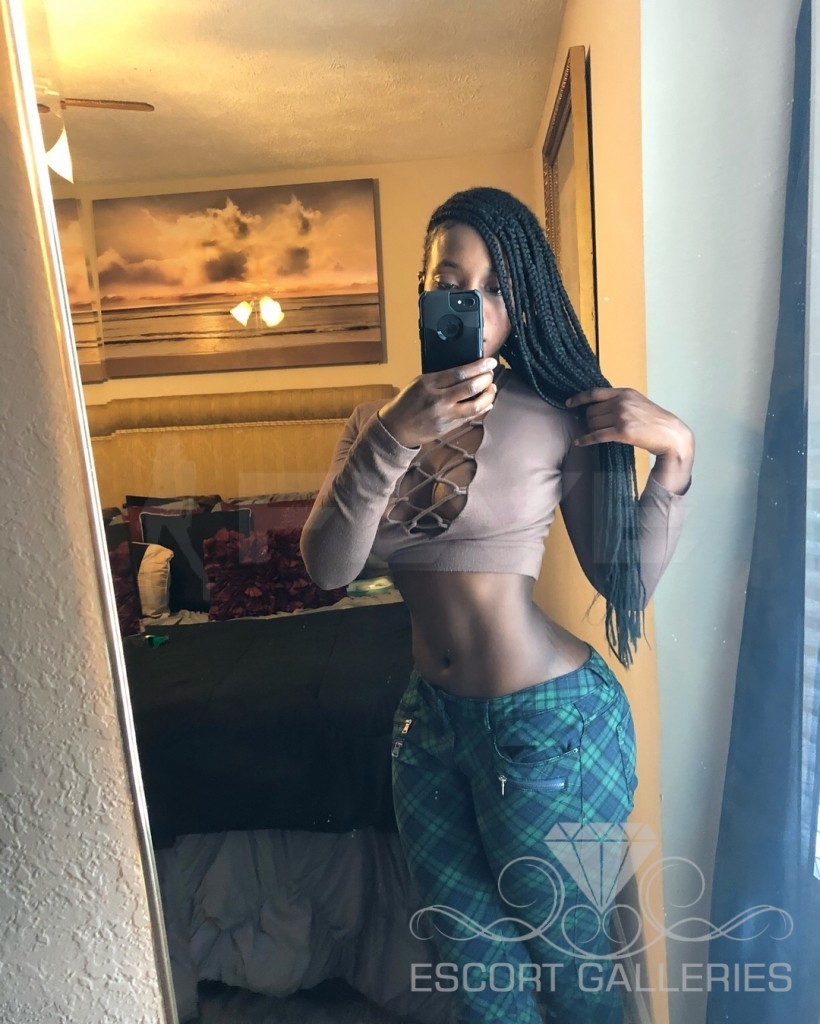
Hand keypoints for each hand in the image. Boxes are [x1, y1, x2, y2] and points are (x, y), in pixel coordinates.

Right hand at [379, 357, 497, 447]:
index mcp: (429, 383)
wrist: (395, 428)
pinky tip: (487, 403)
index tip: (490, 362)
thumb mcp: (419, 383)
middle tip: (490, 374)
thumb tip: (466, 372)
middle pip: (470, 388)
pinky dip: (482, 409)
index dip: (478, 367)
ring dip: (488, 396)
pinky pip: (470, 417)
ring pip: (474, 406)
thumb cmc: (407, 402)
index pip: (459, 373)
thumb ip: (441, 378)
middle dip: (486, 379)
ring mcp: (444, 415)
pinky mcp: (448, 428)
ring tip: (491, 389)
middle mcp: (438, 399)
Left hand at [565, 387, 693, 491]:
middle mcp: (622, 402)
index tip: (569, 402)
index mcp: (625, 392)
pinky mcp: (622, 432)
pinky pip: (596, 435)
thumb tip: (600, 407)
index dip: (579, 398)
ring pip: (593, 423)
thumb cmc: (655, 421)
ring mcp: (622, 416)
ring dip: (590, 430)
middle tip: (593, 426)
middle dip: (589, 420)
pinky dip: (586, 439)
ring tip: (595, 434)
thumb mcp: (638, 403)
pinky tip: (580, 442)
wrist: (670, 434)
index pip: (595, 392)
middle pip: (591, 410)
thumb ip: (621, 401)